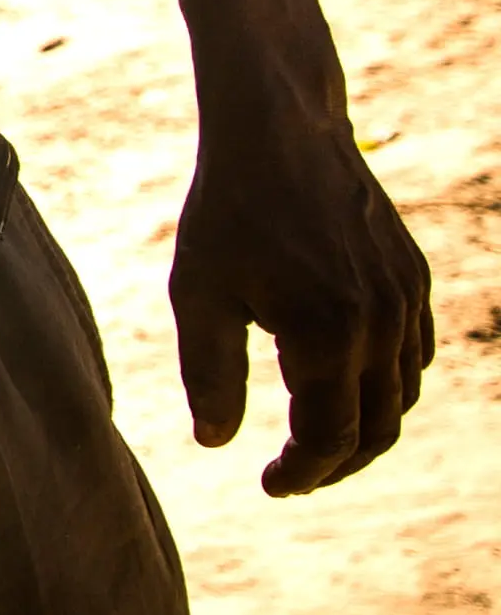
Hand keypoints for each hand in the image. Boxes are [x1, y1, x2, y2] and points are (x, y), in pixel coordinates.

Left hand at [170, 96, 433, 496]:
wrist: (280, 130)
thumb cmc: (229, 210)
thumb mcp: (199, 291)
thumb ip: (210, 372)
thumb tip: (215, 443)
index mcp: (327, 333)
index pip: (329, 438)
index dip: (303, 473)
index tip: (270, 484)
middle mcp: (381, 323)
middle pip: (377, 429)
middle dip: (336, 464)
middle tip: (293, 475)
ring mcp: (406, 300)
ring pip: (402, 395)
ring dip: (365, 429)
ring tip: (315, 440)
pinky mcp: (413, 278)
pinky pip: (415, 355)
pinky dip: (387, 386)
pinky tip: (346, 386)